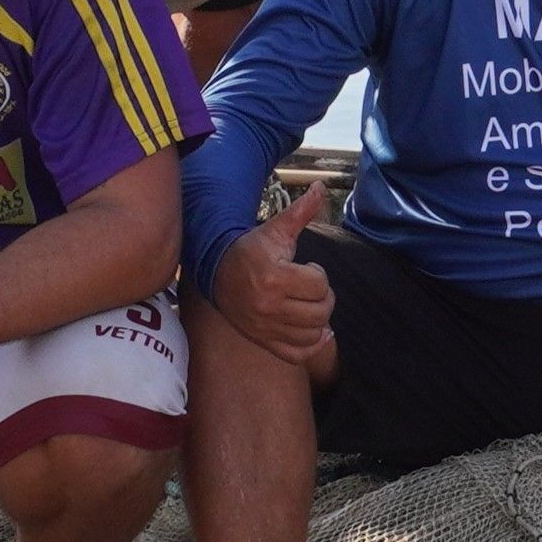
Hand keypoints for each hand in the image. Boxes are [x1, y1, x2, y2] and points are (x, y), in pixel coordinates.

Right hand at [211, 187, 338, 364]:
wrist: (218, 273)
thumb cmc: (252, 250)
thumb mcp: (275, 229)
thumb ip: (300, 212)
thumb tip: (320, 187)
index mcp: (274, 276)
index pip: (319, 284)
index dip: (318, 274)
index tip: (306, 268)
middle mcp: (269, 306)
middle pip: (321, 312)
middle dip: (323, 297)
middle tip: (310, 287)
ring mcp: (265, 327)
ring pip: (313, 334)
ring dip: (318, 320)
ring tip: (307, 305)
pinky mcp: (263, 341)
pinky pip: (299, 354)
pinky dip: (311, 345)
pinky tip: (311, 329)